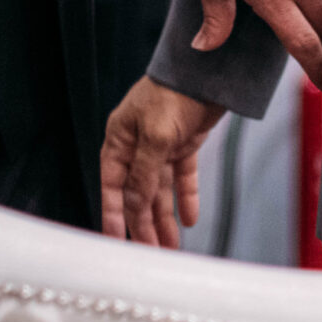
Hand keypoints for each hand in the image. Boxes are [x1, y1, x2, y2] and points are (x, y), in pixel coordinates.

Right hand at [100, 76, 223, 246]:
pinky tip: (189, 219)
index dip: (112, 214)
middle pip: (137, 192)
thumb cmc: (173, 93)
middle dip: (143, 223)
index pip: (112, 185)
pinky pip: (182, 177)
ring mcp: (161, 145)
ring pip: (160, 190)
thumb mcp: (156, 137)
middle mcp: (137, 144)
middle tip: (150, 252)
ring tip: (170, 246)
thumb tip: (133, 207)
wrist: (209, 69)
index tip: (114, 241)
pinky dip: (185, 197)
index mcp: (120, 139)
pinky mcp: (183, 144)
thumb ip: (143, 174)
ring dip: (164, 218)